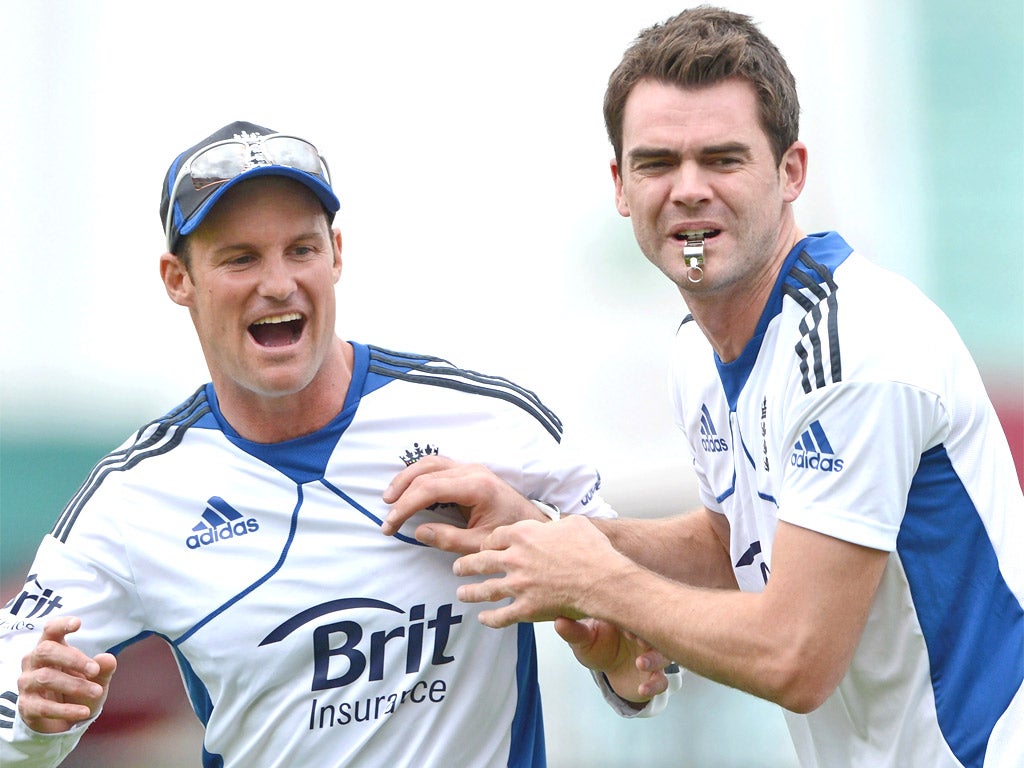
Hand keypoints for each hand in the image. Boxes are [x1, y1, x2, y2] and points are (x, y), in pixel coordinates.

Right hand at [18, 616, 116, 733]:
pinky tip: (84, 712)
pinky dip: (66, 710)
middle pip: (46, 651)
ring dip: (74, 685)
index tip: (78, 623)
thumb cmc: (77, 686)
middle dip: (73, 659)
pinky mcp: (26, 706)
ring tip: (97, 691)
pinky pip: (44, 707)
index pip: (50, 630)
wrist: (62, 719)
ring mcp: (27, 683)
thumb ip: (103, 668)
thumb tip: (108, 659)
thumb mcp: (95, 677)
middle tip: (95, 670)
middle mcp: (33, 662)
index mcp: (50, 647)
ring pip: (46, 678)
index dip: (61, 625)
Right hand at [382, 456, 547, 553]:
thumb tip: (418, 531)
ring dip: (407, 478)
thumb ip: (448, 539)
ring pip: (430, 463)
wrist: (532, 522)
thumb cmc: (510, 533)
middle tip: (387, 515)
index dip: (405, 506)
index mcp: (476, 487)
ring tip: (390, 498)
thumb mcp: (479, 544)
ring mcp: (471, 468)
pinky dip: (419, 474)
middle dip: (401, 493)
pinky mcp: (469, 471)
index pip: (430, 489)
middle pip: (426, 472)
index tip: (390, 525)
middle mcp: (472, 471)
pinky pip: (438, 466)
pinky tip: (408, 488)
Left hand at [453, 515, 629, 626]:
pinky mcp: (526, 608)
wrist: (601, 579)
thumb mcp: (573, 524)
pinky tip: (483, 619)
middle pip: (481, 561)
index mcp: (523, 534)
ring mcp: (518, 585)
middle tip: (458, 567)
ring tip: (461, 593)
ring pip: (485, 589)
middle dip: (466, 565)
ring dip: (470, 591)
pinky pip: (501, 616)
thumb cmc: (592, 550)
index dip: (487, 543)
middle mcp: (515, 558)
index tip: (484, 547)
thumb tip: (556, 526)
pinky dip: (490, 619)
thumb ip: (557, 525)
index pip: (495, 537)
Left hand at [554, 617, 670, 702]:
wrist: (608, 666)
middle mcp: (645, 634)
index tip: (625, 625)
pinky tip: (642, 689)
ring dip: (655, 658)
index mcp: (629, 618)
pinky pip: (661, 681)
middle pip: (658, 631)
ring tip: (640, 663)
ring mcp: (652, 654)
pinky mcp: (654, 675)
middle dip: (651, 635)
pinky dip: (654, 685)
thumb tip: (558, 621)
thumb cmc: (595, 644)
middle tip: (640, 640)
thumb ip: (574, 631)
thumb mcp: (582, 639)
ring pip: (664, 655)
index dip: (635, 617)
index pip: (638, 612)